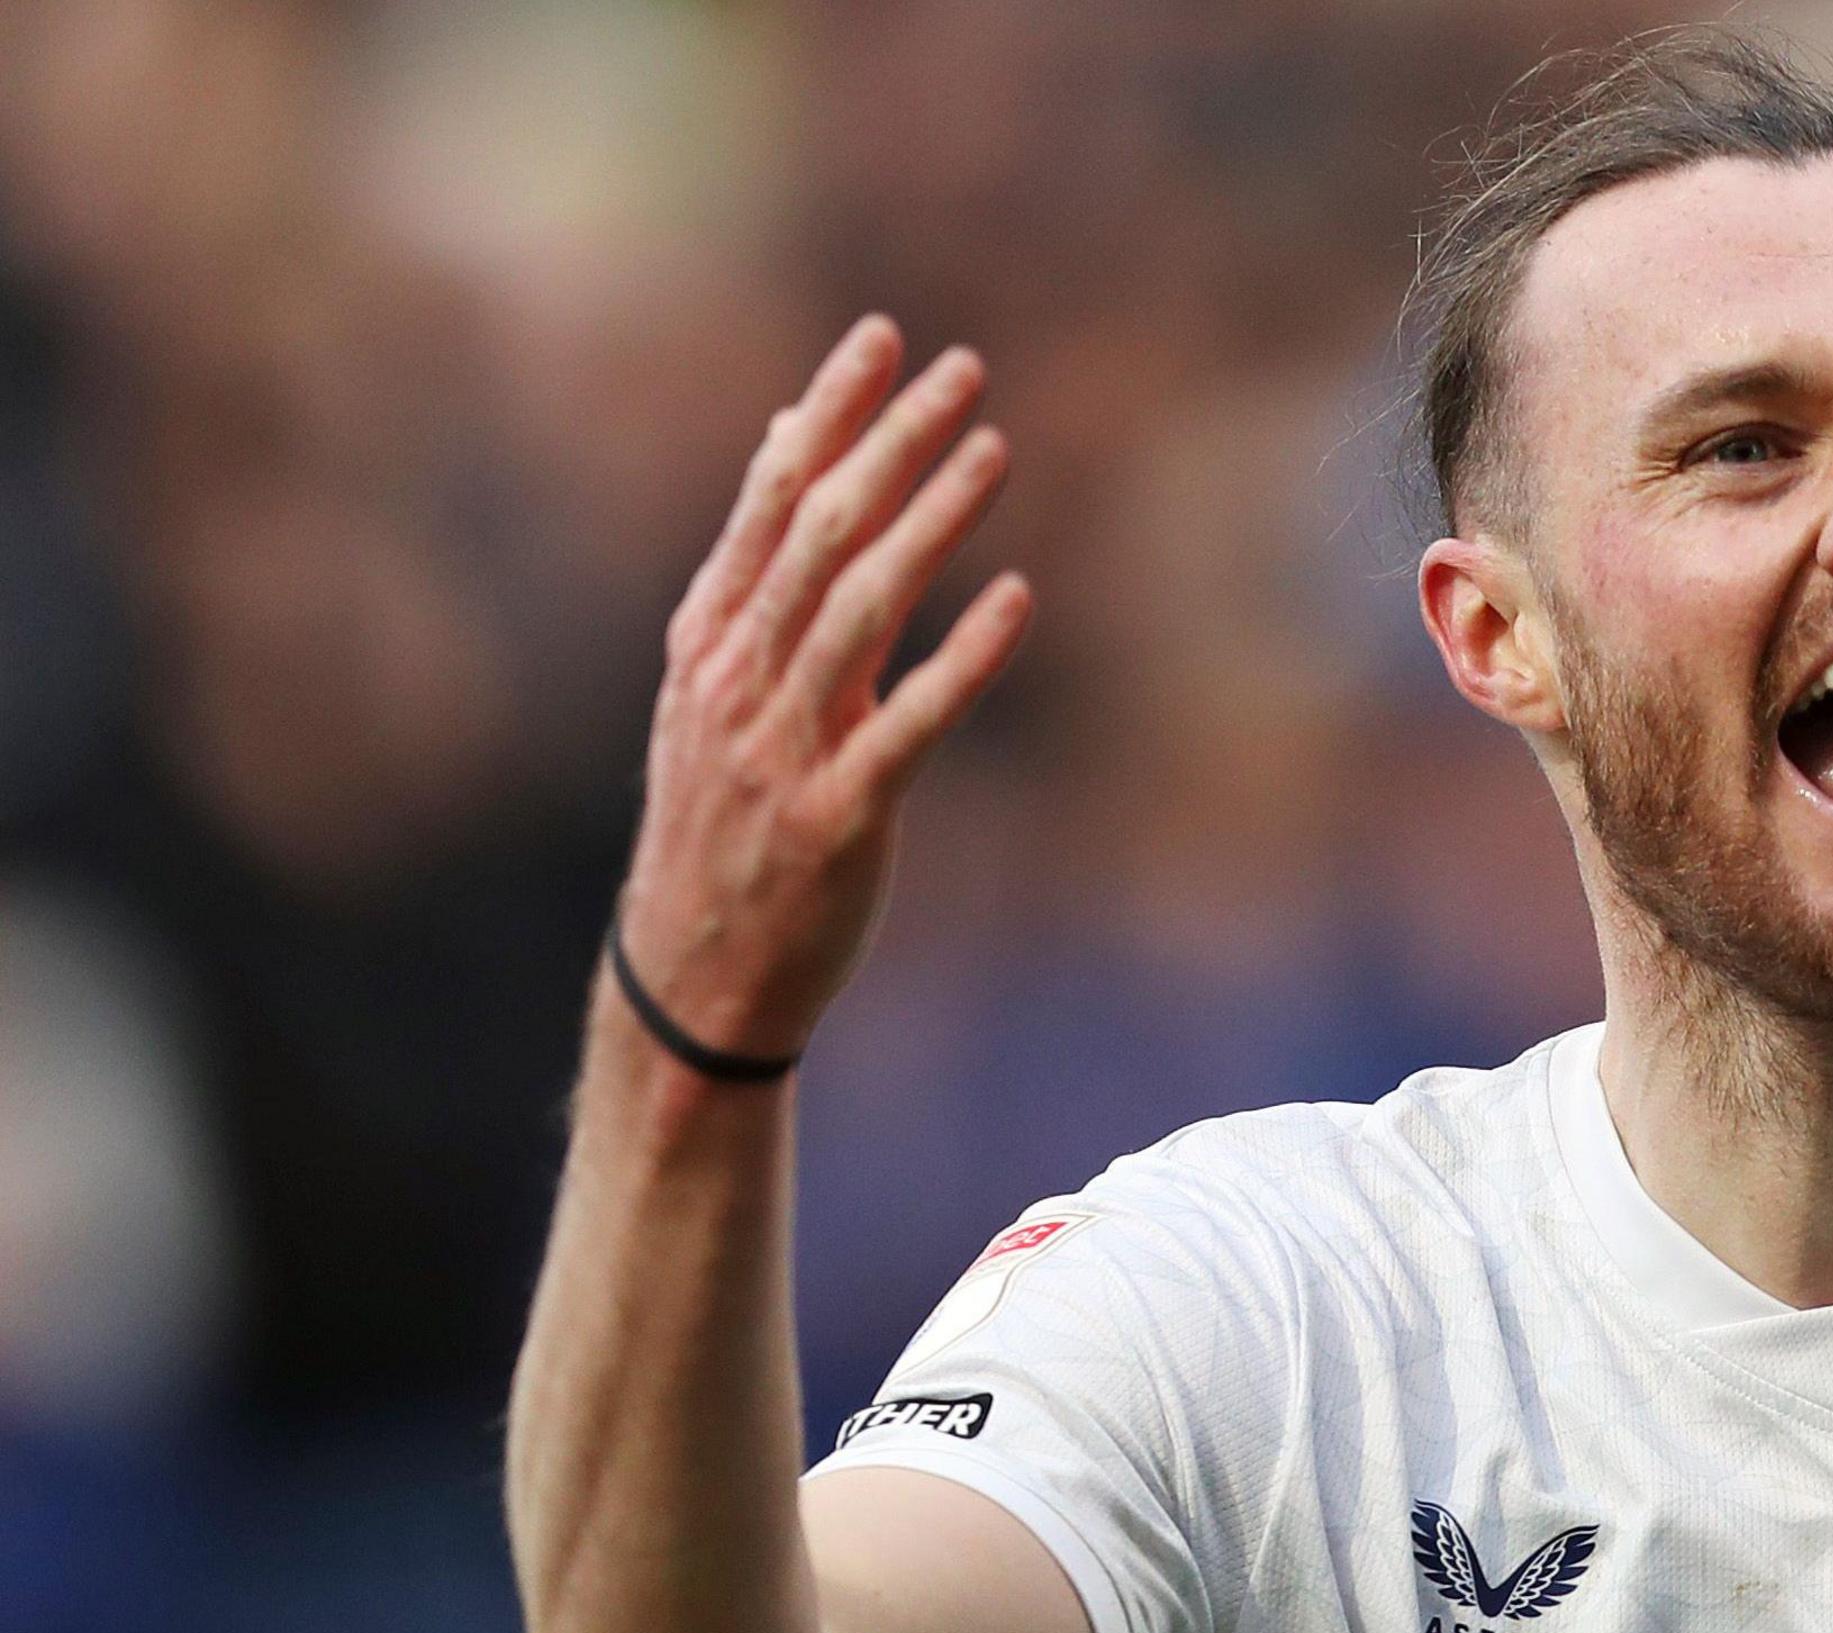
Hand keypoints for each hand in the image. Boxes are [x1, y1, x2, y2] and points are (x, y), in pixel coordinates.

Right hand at [615, 317, 1031, 1058]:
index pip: (768, 500)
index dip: (827, 415)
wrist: (693, 976)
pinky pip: (909, 723)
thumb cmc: (724, 826)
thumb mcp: (716, 699)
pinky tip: (1021, 599)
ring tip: (994, 450)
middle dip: (891, 442)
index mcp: (708, 643)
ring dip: (931, 522)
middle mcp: (738, 681)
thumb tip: (790, 460)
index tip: (881, 338)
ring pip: (861, 608)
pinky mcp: (839, 816)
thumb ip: (761, 590)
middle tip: (964, 368)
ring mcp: (784, 747)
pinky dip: (966, 657)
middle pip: (820, 532)